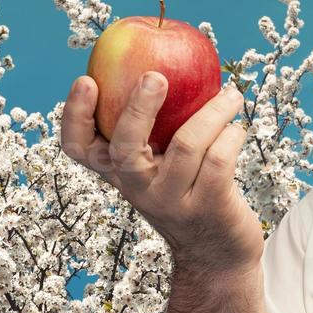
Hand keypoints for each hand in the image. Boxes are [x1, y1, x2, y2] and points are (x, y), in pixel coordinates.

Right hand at [60, 72, 262, 269]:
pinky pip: (219, 160)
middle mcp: (137, 189)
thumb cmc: (188, 193)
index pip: (78, 148)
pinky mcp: (207, 207)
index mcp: (118, 173)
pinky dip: (232, 135)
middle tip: (156, 76)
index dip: (75, 115)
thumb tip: (163, 57)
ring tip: (230, 94)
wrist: (217, 255)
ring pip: (186, 145)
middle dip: (138, 107)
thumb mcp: (160, 166)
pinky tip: (238, 126)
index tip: (86, 79)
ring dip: (213, 111)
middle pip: (125, 146)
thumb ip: (154, 128)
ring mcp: (171, 201)